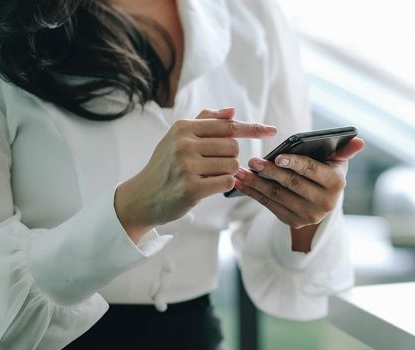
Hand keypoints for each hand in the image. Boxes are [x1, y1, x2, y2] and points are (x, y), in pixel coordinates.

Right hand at [115, 108, 276, 241]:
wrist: (142, 197)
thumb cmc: (165, 165)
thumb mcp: (178, 137)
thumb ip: (205, 121)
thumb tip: (232, 111)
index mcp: (183, 127)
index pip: (228, 125)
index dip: (253, 128)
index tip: (272, 130)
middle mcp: (184, 144)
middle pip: (233, 147)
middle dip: (230, 157)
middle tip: (211, 165)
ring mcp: (187, 166)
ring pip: (232, 166)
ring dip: (226, 173)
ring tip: (205, 176)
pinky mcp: (191, 188)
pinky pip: (227, 182)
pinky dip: (225, 185)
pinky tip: (208, 186)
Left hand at [232, 137, 364, 251]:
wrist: (321, 202)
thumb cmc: (326, 172)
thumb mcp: (337, 161)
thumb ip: (345, 150)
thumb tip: (359, 140)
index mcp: (336, 184)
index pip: (312, 171)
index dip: (294, 164)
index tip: (277, 157)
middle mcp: (324, 203)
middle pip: (291, 185)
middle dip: (270, 172)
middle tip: (252, 161)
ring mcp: (308, 215)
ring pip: (277, 196)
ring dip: (256, 183)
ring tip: (240, 171)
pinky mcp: (293, 222)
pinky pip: (269, 205)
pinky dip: (253, 193)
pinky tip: (241, 182)